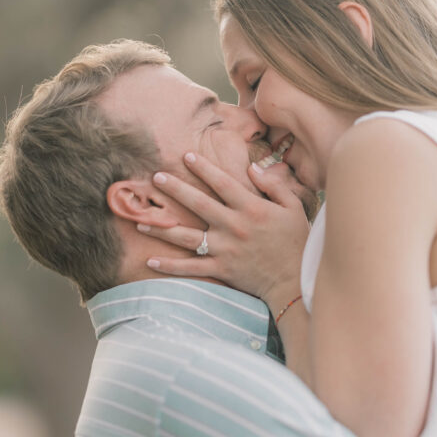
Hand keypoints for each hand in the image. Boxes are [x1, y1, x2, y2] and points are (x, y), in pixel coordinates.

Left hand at [140, 152, 311, 304]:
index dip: (204, 168)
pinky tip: (150, 261)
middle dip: (175, 189)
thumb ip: (273, 185)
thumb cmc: (296, 242)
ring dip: (162, 228)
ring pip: (187, 237)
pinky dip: (170, 266)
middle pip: (198, 204)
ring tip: (140, 220)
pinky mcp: (221, 269)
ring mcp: (225, 249)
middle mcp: (234, 226)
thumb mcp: (293, 207)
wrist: (295, 281)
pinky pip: (191, 268)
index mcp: (251, 208)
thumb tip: (252, 168)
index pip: (222, 183)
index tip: (186, 156)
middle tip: (155, 177)